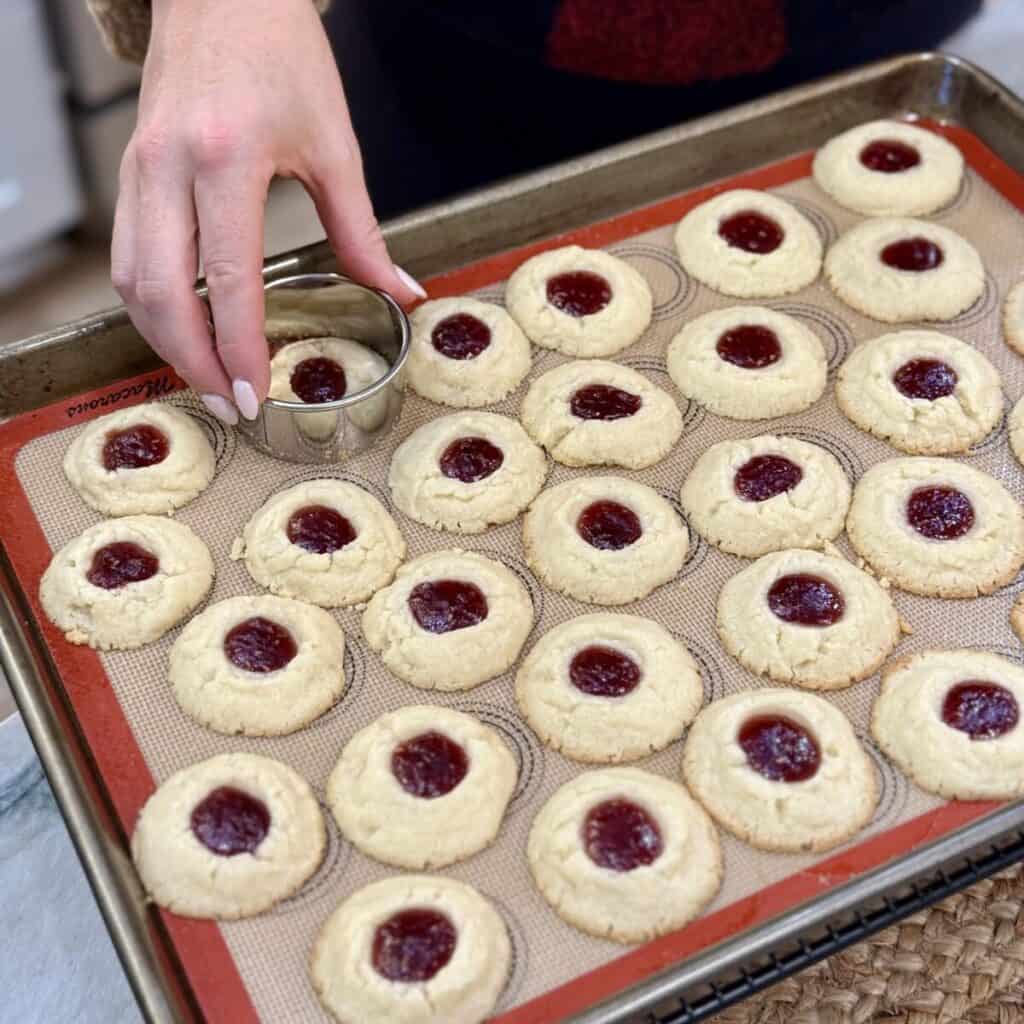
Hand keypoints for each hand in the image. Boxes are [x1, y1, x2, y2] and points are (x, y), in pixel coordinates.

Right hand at [111, 0, 423, 423]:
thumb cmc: (281, 52)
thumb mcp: (334, 143)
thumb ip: (361, 229)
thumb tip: (400, 292)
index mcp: (227, 158)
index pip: (230, 278)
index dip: (239, 346)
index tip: (255, 395)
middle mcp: (169, 167)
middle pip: (163, 293)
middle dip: (194, 362)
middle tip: (230, 405)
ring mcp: (139, 169)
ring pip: (131, 281)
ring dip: (165, 341)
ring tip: (208, 378)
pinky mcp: (130, 172)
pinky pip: (127, 256)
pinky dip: (151, 305)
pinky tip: (184, 328)